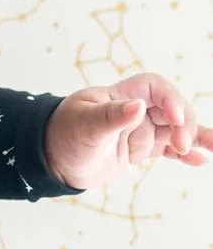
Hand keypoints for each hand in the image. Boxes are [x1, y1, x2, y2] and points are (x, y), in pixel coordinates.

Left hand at [44, 74, 208, 190]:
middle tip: (181, 145)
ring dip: (195, 137)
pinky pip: (169, 149)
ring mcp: (139, 130)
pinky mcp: (141, 149)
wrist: (51, 160)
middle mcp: (134, 110)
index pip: (155, 88)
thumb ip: (111, 117)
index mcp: (120, 95)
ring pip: (175, 130)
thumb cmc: (62, 134)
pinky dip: (186, 154)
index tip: (175, 118)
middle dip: (183, 124)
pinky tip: (202, 159)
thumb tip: (138, 106)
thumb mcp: (83, 125)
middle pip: (171, 109)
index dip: (170, 99)